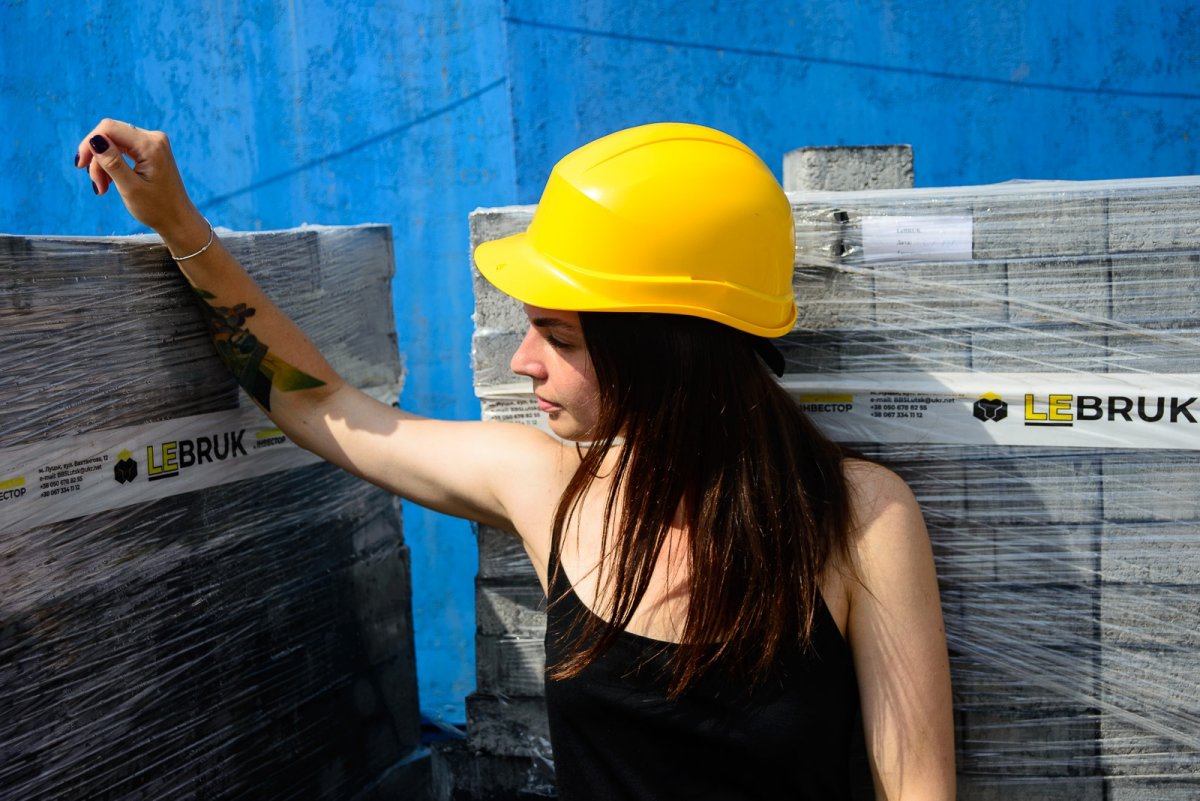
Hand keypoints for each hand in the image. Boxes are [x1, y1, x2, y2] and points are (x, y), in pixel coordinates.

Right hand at [75, 119, 208, 254]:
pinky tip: (109, 182)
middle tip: (97, 185)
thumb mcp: (130, 188)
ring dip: (103, 164)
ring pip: (113, 143)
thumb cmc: (157, 209)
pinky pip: (122, 149)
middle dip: (97, 158)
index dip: (89, 143)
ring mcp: (153, 143)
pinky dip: (112, 165)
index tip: (80, 166)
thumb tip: (94, 139)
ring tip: (103, 188)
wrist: (178, 220)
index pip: (108, 128)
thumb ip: (112, 162)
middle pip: (110, 135)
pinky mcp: (150, 150)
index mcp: (151, 145)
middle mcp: (153, 138)